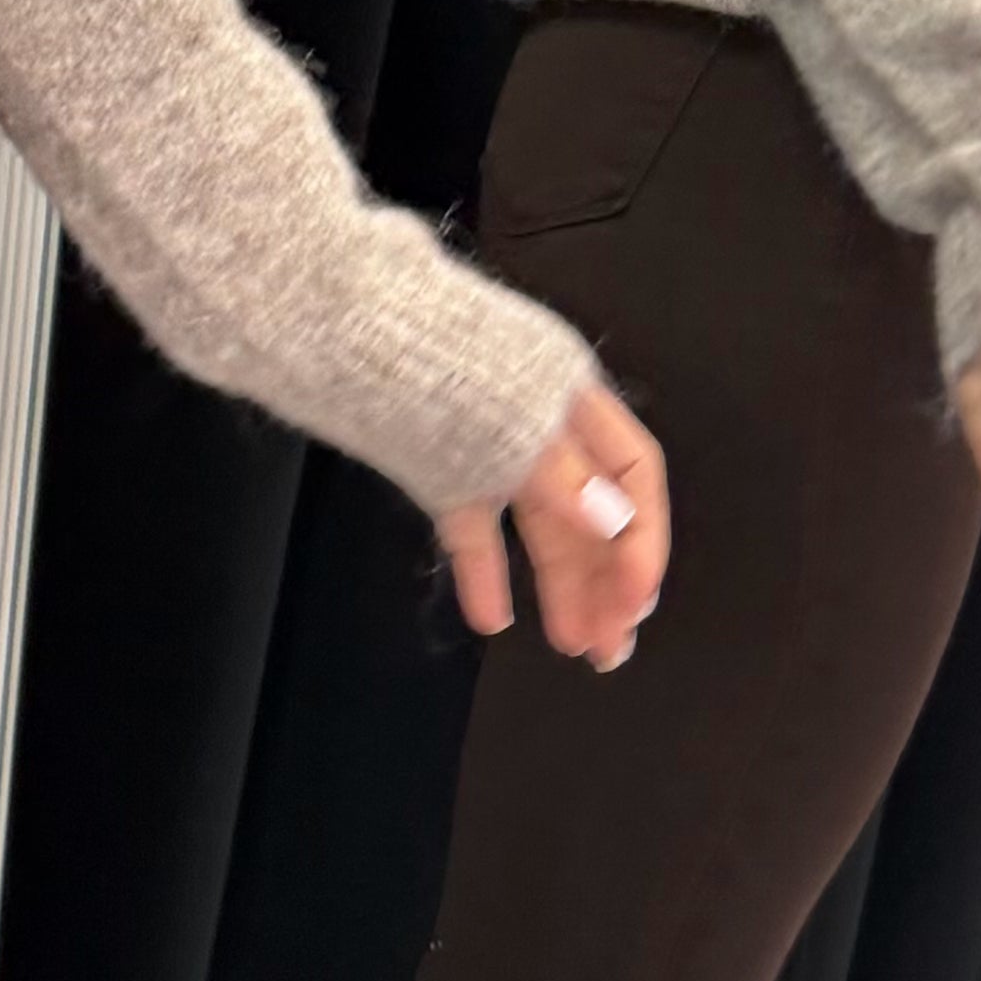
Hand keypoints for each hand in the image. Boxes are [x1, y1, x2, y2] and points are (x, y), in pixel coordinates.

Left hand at [441, 378, 664, 671]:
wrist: (337, 330)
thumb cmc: (432, 360)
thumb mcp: (509, 420)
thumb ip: (564, 475)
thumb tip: (615, 521)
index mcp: (570, 394)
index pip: (634, 474)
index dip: (643, 541)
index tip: (636, 604)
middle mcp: (539, 422)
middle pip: (593, 509)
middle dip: (607, 582)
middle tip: (609, 651)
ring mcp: (487, 448)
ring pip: (539, 526)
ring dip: (560, 586)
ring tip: (572, 645)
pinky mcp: (438, 470)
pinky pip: (473, 529)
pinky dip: (483, 572)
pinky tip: (491, 617)